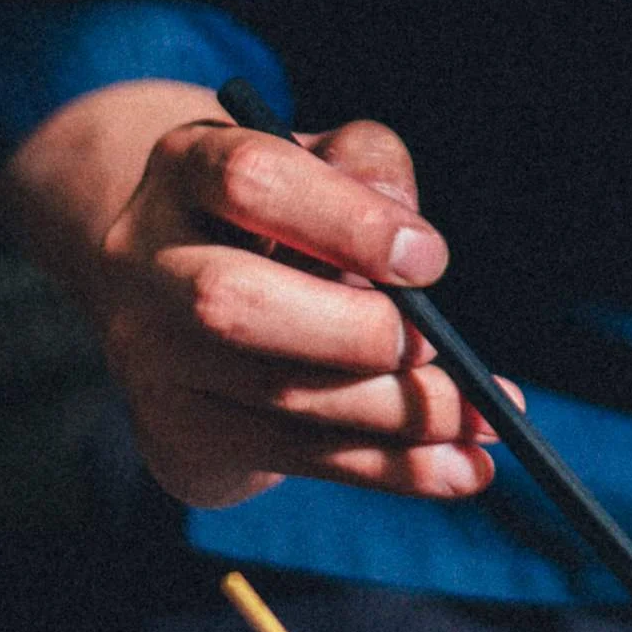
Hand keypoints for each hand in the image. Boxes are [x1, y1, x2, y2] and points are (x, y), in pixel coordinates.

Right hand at [0, 78, 498, 508]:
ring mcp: (149, 356)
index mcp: (186, 167)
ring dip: (397, 417)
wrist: (178, 282)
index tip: (430, 261)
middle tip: (437, 346)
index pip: (251, 181)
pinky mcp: (177, 434)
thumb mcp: (321, 162)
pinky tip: (464, 468)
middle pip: (229, 302)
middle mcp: (145, 260)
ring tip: (486, 419)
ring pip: (270, 395)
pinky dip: (390, 469)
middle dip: (351, 334)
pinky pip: (292, 458)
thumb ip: (368, 170)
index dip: (347, 222)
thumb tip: (412, 242)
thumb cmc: (281, 210)